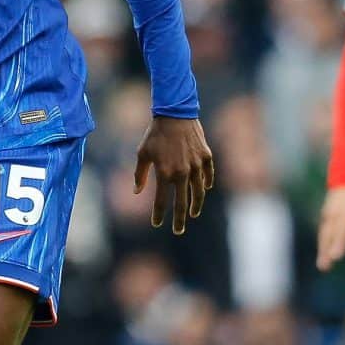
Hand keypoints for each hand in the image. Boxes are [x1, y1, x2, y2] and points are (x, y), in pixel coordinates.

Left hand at [134, 115, 215, 234]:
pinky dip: (206, 183)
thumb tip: (136, 192)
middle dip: (179, 220)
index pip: (161, 201)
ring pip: (198, 192)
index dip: (158, 215)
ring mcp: (196, 165)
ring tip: (193, 213)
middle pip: (181, 203)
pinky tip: (204, 189)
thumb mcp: (142, 153)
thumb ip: (140, 175)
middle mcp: (182, 173)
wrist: (175, 113)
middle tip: (178, 231)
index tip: (156, 224)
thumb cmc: (155, 133)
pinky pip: (208, 174)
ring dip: (195, 205)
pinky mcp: (206, 156)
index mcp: (164, 174)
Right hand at [316, 184, 344, 270]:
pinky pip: (324, 230)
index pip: (341, 231)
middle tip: (324, 267)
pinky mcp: (327, 214)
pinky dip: (323, 240)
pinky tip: (323, 247)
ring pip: (324, 234)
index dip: (338, 244)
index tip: (336, 257)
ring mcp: (328, 214)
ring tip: (322, 264)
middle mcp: (333, 215)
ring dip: (322, 249)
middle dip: (326, 251)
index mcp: (344, 213)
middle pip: (328, 236)